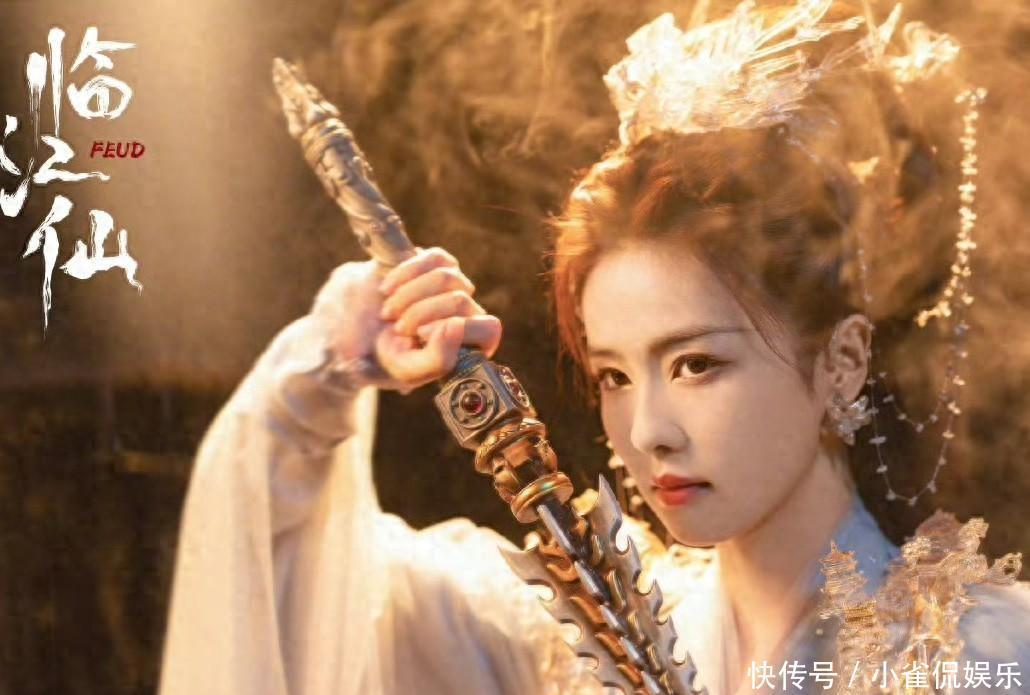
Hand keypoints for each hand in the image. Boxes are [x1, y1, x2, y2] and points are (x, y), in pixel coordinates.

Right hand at [312, 248, 501, 391]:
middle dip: (421, 314)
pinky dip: (407, 273)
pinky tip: (387, 288)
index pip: (489, 329)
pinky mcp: (438, 263)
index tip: (418, 336)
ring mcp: (455, 285)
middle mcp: (469, 314)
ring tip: (387, 312)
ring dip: (410, 295)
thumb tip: (457, 325)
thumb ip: (439, 360)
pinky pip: (436, 257)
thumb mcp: (408, 370)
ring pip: (447, 277)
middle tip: (396, 328)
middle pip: (460, 301)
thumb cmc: (385, 357)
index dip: (454, 330)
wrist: (351, 332)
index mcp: (471, 345)